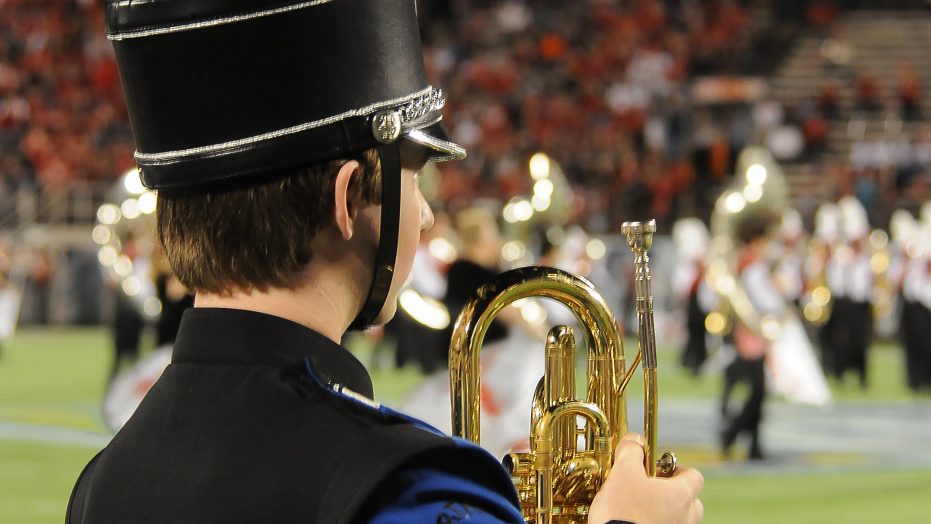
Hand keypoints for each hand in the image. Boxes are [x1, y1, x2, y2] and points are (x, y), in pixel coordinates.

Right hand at [588, 433, 703, 523]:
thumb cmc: (622, 512)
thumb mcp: (623, 473)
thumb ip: (631, 452)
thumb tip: (634, 441)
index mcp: (681, 495)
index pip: (694, 476)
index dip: (677, 469)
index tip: (659, 467)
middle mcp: (686, 517)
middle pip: (691, 501)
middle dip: (673, 493)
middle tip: (650, 489)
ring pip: (679, 518)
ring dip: (665, 511)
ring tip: (640, 508)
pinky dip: (655, 523)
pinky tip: (636, 522)